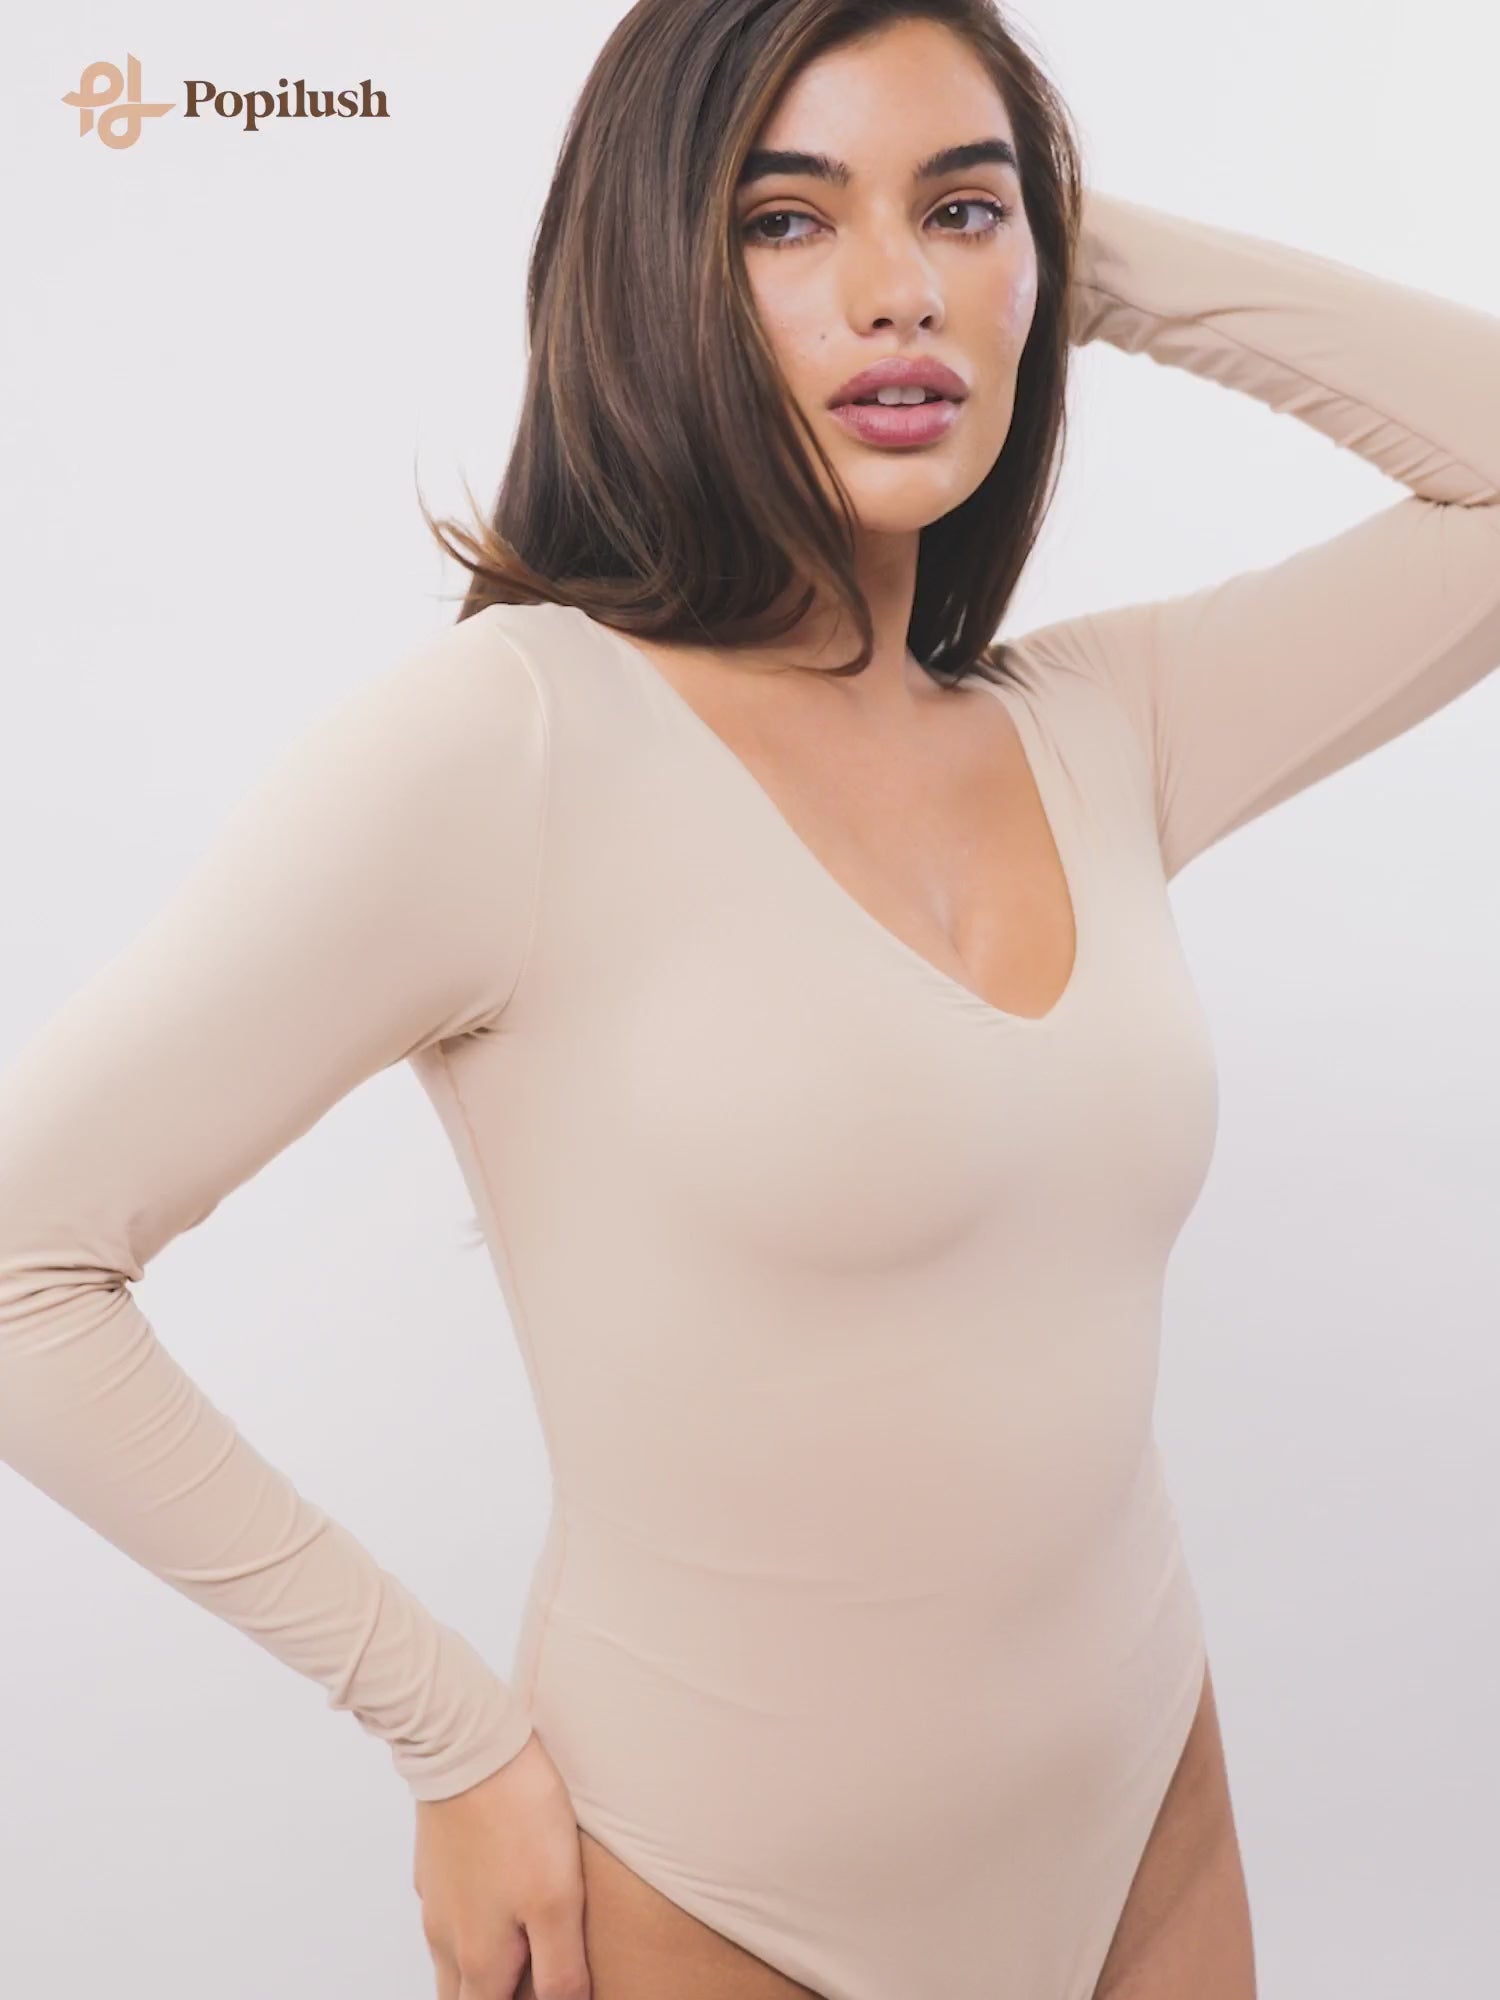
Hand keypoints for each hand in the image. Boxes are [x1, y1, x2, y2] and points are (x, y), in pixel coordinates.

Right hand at [413, 1732, 591, 1998]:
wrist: (469, 1744)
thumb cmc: (518, 1818)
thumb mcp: (558, 1901)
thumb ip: (560, 1970)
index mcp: (480, 1959)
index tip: (538, 1993)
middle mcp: (448, 1937)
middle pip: (460, 1998)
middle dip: (487, 1999)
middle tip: (522, 1982)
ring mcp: (436, 1897)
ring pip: (450, 1958)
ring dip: (476, 1969)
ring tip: (515, 1955)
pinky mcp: (435, 1861)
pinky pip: (447, 1910)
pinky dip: (468, 1923)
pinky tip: (494, 1898)